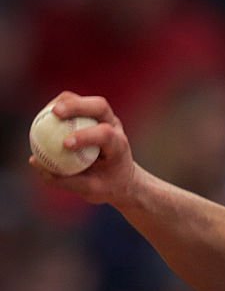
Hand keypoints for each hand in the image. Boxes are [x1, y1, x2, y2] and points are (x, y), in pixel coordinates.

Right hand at [29, 91, 136, 206]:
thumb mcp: (91, 190)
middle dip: (77, 106)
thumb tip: (36, 162)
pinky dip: (60, 106)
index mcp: (119, 146)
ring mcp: (105, 118)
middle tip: (55, 113)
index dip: (85, 136)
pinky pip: (75, 104)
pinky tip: (44, 116)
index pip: (106, 134)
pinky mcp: (93, 116)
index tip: (65, 144)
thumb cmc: (108, 185)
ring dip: (66, 102)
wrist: (122, 178)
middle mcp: (115, 127)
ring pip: (86, 101)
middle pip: (99, 106)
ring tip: (47, 112)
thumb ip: (65, 179)